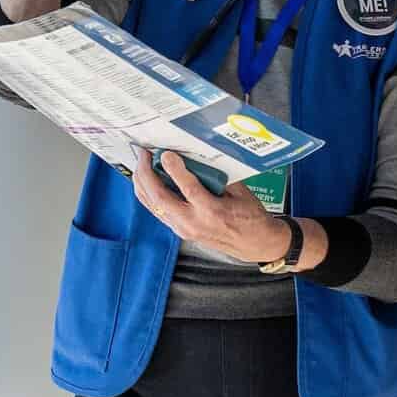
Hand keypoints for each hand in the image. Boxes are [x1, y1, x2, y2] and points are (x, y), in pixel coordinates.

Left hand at [132, 149, 290, 264]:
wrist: (255, 243)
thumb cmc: (251, 217)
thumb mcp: (239, 191)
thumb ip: (217, 175)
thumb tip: (196, 156)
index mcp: (212, 211)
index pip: (188, 188)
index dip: (174, 168)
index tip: (166, 153)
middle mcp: (194, 222)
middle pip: (160, 198)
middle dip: (147, 174)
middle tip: (144, 154)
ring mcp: (184, 229)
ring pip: (153, 205)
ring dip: (142, 183)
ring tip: (141, 164)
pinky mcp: (180, 231)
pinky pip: (157, 211)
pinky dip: (148, 195)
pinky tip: (147, 182)